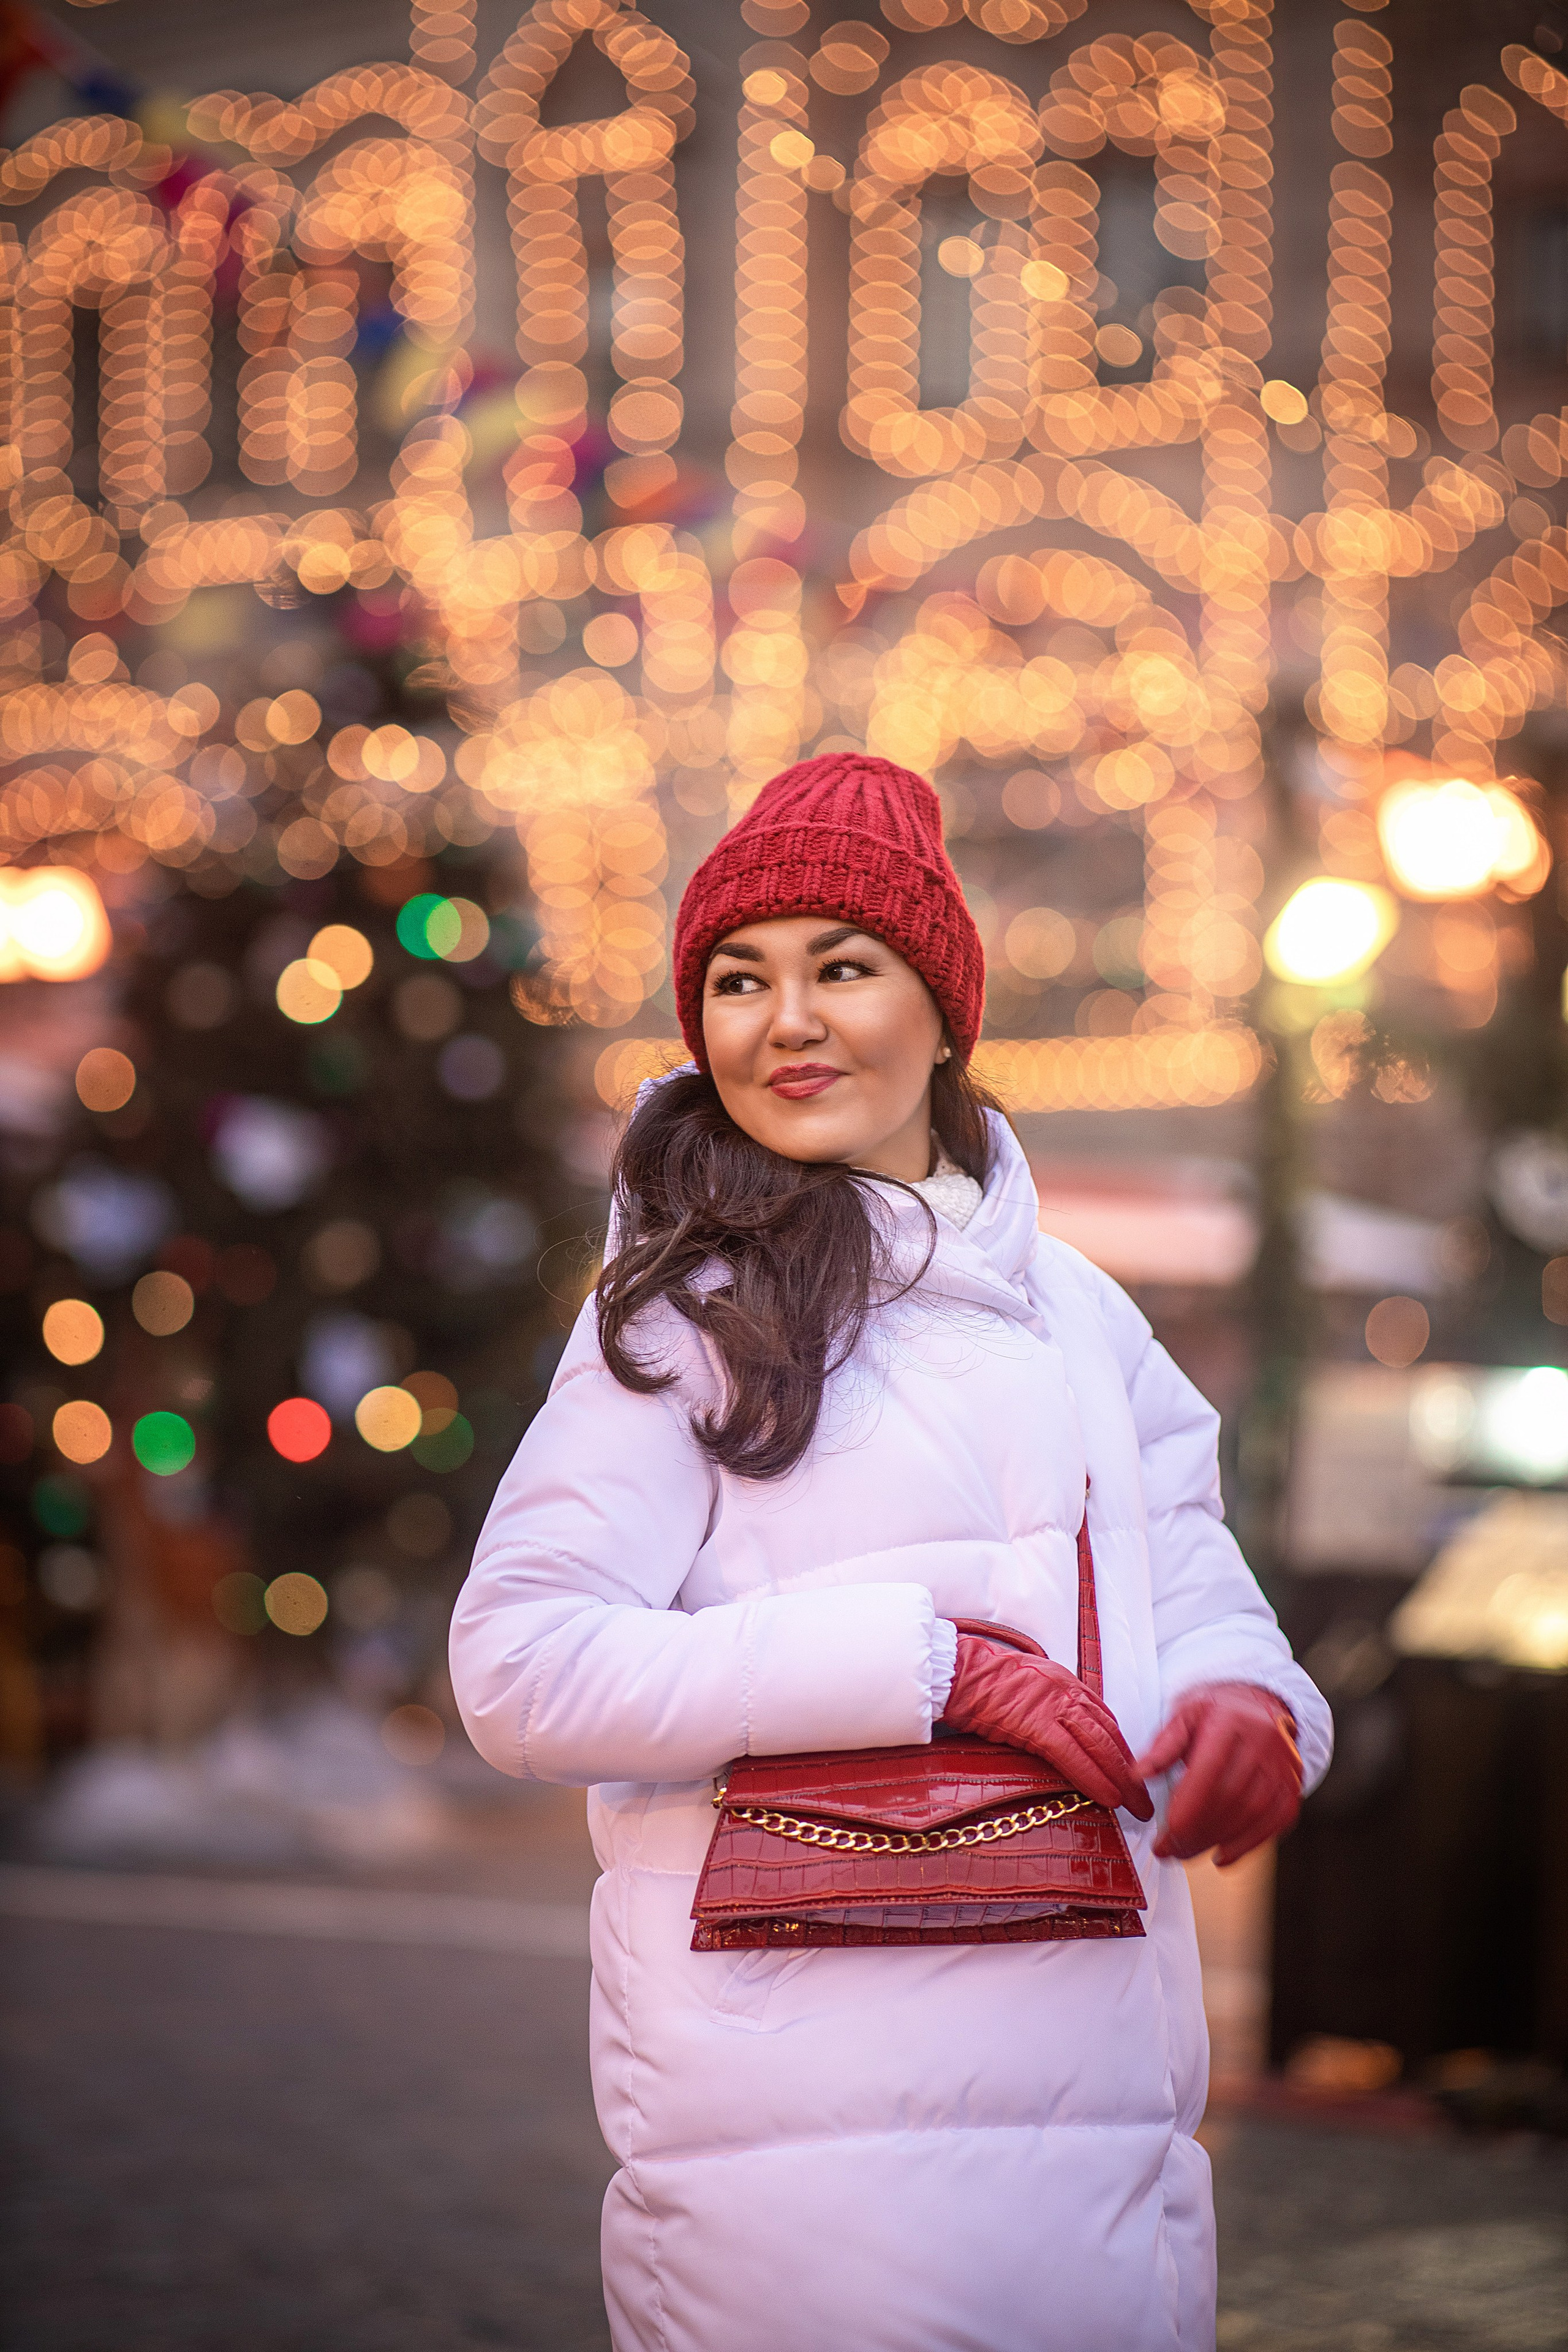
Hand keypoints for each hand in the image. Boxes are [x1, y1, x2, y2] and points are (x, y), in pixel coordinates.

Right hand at [941, 1632, 1153, 1818]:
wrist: (959, 1671)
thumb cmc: (984, 1681)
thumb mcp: (1029, 1687)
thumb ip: (1051, 1706)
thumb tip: (1063, 1734)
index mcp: (1066, 1684)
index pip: (1106, 1719)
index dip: (1122, 1750)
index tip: (1133, 1772)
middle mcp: (1068, 1692)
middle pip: (1111, 1735)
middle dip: (1132, 1769)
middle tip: (1145, 1797)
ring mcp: (1054, 1707)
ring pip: (1100, 1746)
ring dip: (1122, 1779)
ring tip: (1136, 1805)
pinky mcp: (1037, 1725)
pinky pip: (1073, 1757)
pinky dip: (1094, 1778)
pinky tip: (1109, 1798)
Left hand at [1133, 1684, 1301, 1866]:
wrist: (1260, 1703)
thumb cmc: (1215, 1711)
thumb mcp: (1184, 1715)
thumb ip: (1163, 1746)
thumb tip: (1137, 1776)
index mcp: (1231, 1720)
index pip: (1209, 1771)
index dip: (1187, 1807)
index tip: (1163, 1835)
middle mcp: (1264, 1742)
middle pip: (1230, 1797)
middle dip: (1196, 1831)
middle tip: (1168, 1851)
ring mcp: (1284, 1766)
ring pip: (1252, 1813)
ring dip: (1216, 1840)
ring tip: (1185, 1853)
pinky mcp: (1292, 1786)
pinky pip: (1276, 1821)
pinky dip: (1248, 1844)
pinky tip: (1221, 1857)